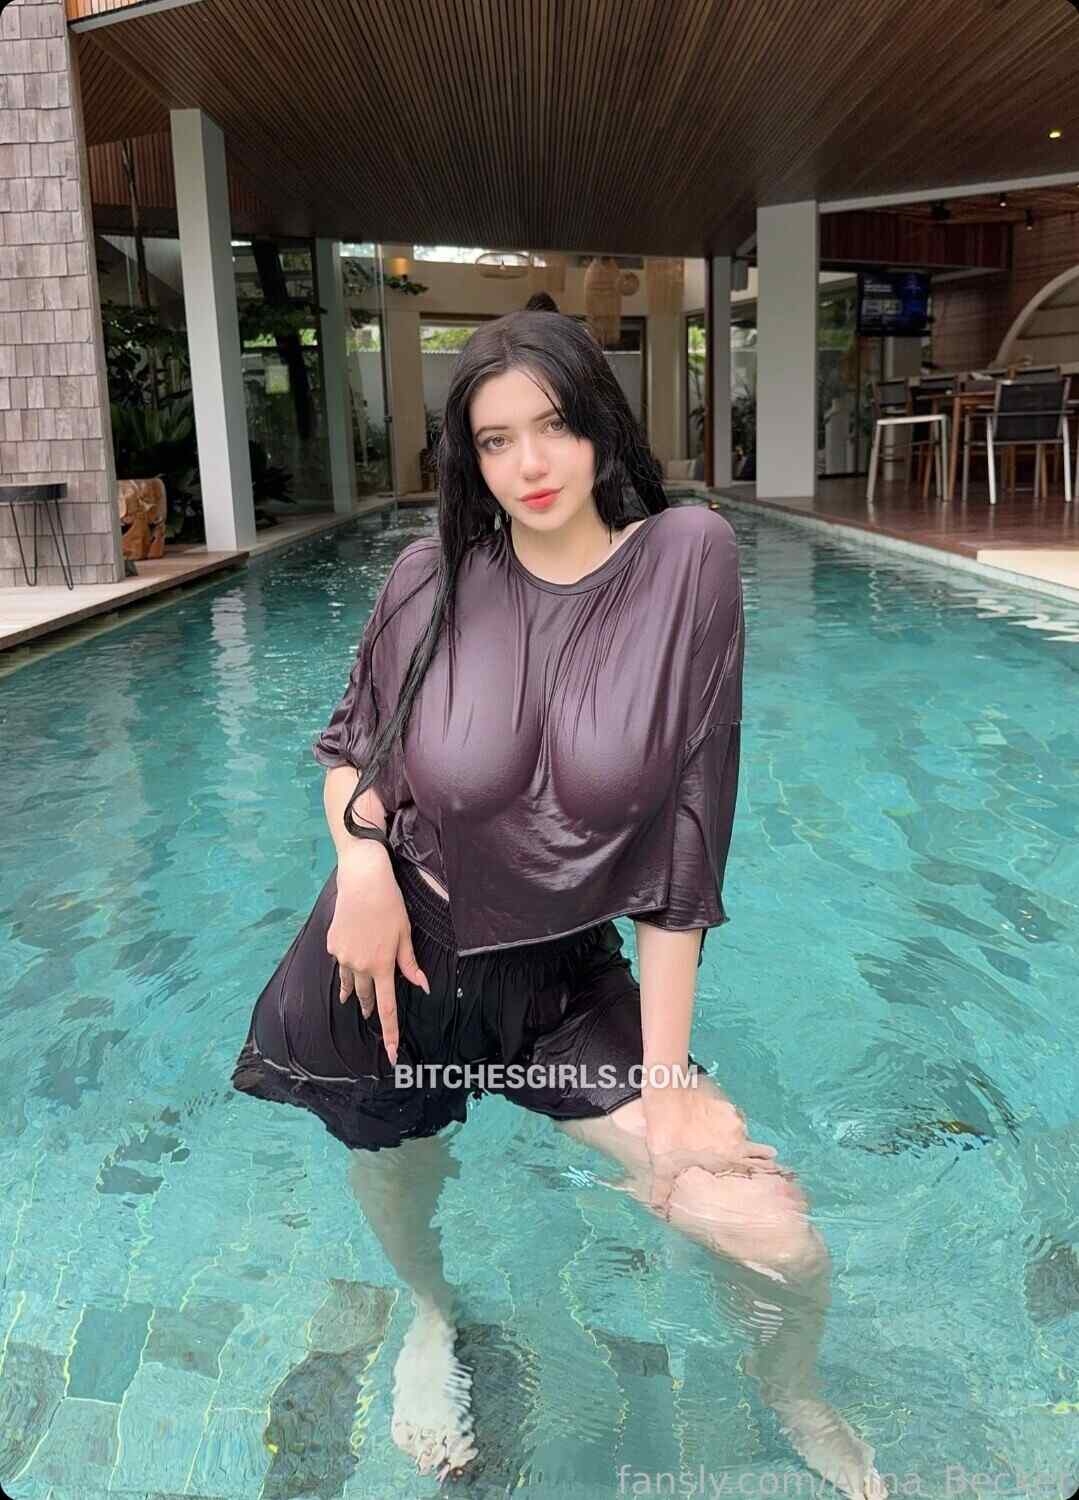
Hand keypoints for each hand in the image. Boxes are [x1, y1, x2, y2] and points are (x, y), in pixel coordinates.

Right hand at [326, 845, 429, 1066]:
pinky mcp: (332, 944)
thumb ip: (410, 963)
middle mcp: (360, 966)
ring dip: (353, 991)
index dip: (389, 1033)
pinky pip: (341, 961)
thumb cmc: (390, 905)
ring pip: (349, 982)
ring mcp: (342, 956)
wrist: (362, 880)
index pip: (387, 1008)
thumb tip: (422, 986)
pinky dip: (347, 961)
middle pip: (365, 997)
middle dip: (370, 1007)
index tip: (390, 1054)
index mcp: (382, 966)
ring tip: (350, 1000)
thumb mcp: (405, 934)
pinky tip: (351, 951)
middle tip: (371, 1015)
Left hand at [642, 1077, 786, 1218]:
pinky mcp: (725, 1098)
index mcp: (727, 1156)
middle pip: (756, 1149)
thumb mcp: (662, 1165)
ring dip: (734, 1134)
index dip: (767, 1170)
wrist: (668, 1089)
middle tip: (764, 1157)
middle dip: (759, 1154)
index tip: (776, 1172)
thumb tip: (659, 1210)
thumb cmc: (666, 1131)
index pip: (757, 1167)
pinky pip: (730, 1111)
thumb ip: (662, 1189)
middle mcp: (737, 1137)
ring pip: (741, 1129)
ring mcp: (733, 1115)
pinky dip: (724, 1116)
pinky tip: (711, 1117)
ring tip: (719, 1136)